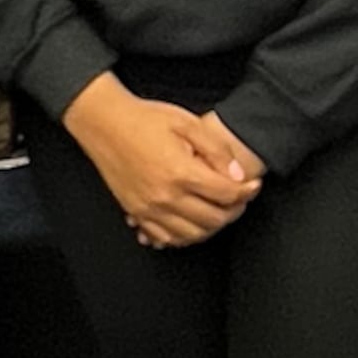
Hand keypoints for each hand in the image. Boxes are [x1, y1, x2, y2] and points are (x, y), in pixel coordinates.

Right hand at [62, 78, 259, 248]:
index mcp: (181, 172)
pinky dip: (185, 235)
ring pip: (192, 234)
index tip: (253, 185)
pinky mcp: (137, 213)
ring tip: (219, 209)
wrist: (104, 123)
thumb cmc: (144, 119)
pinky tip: (193, 222)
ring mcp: (149, 209)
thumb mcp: (188, 123)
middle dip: (234, 210)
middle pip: (213, 219)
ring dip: (212, 226)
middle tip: (240, 198)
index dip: (247, 192)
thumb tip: (237, 175)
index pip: (226, 194)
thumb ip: (217, 150)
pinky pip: (167, 238)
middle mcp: (165, 197)